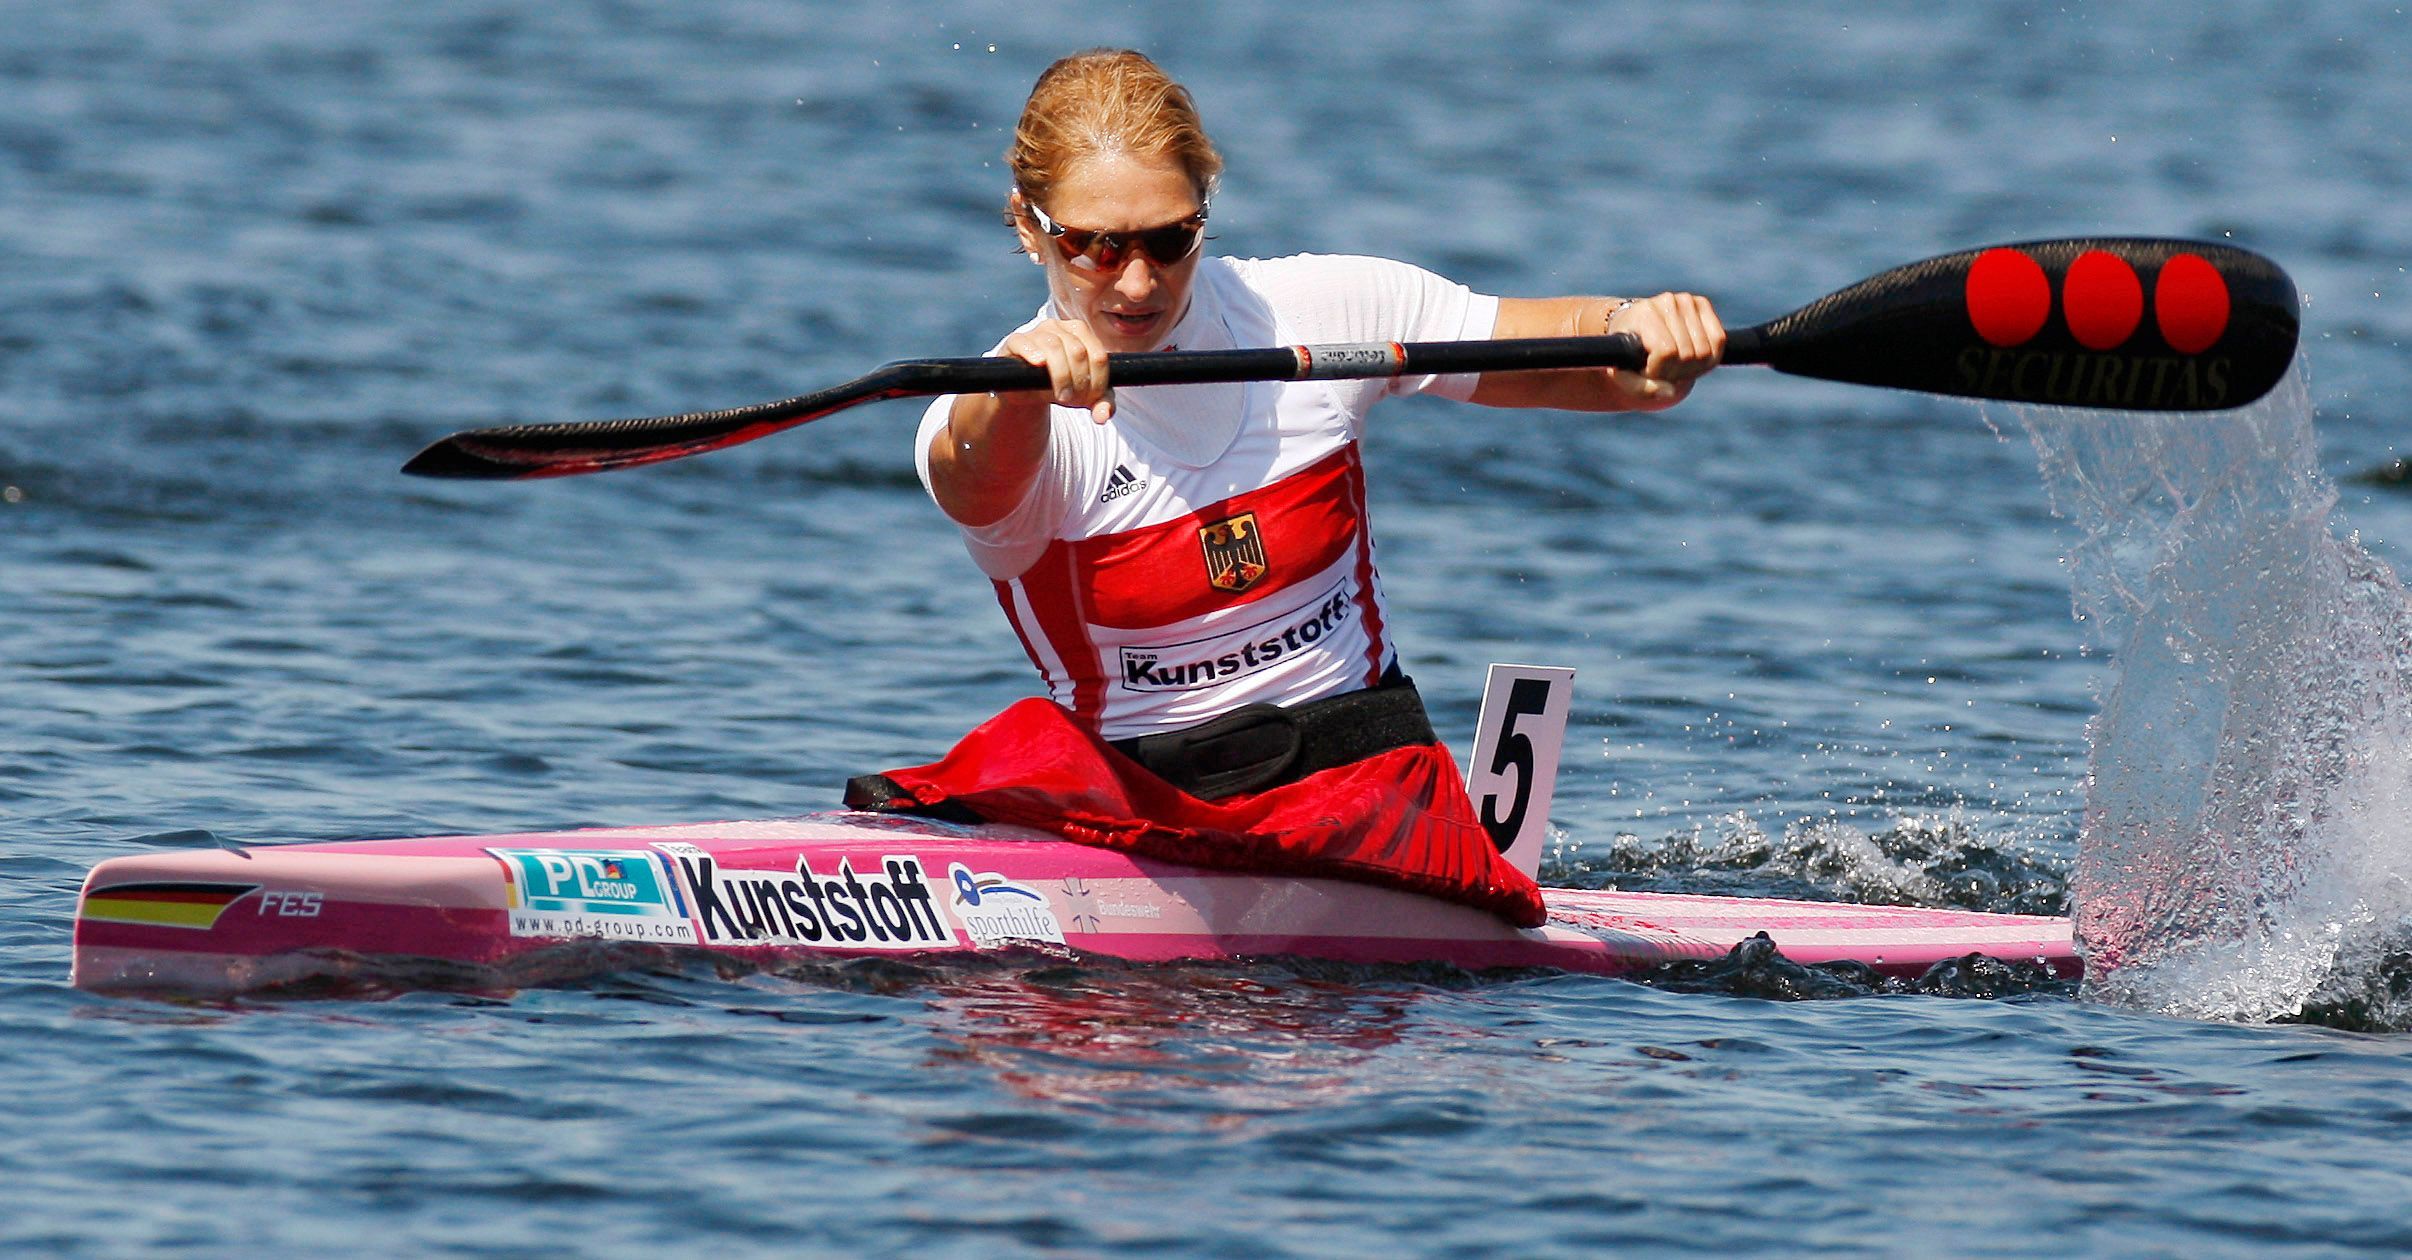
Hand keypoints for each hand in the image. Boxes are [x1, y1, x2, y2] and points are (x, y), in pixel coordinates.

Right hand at [999, 318, 1116, 423]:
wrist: (1027, 391)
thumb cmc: (1060, 386)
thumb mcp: (1084, 396)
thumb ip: (1101, 404)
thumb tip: (1103, 416)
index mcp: (1081, 333)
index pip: (1098, 356)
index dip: (1097, 382)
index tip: (1088, 400)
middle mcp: (1060, 327)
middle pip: (1078, 352)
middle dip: (1078, 382)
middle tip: (1071, 400)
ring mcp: (1036, 332)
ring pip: (1054, 346)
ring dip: (1061, 376)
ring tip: (1060, 396)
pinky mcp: (1015, 341)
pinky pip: (1024, 342)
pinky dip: (1032, 352)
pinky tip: (1039, 363)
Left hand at [1606, 292, 1724, 409]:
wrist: (1636, 331)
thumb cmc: (1629, 356)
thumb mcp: (1624, 376)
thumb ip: (1641, 389)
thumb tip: (1669, 392)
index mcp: (1643, 314)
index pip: (1666, 351)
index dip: (1660, 371)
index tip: (1648, 372)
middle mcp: (1666, 302)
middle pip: (1688, 354)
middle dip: (1676, 372)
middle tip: (1664, 371)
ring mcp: (1686, 300)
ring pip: (1705, 351)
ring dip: (1693, 368)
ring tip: (1675, 365)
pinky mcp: (1702, 303)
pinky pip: (1719, 340)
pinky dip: (1709, 358)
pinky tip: (1692, 360)